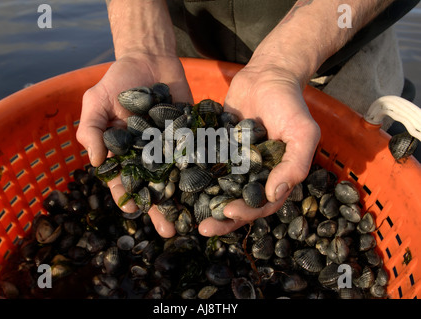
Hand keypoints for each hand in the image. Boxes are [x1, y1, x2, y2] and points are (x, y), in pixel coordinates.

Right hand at [76, 53, 191, 237]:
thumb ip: (92, 130)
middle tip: (170, 231)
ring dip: (184, 199)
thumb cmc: (118, 80)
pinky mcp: (191, 137)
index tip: (134, 212)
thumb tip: (97, 162)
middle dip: (160, 209)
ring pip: (177, 178)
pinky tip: (213, 189)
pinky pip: (197, 156)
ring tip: (193, 220)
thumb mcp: (97, 101)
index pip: (123, 180)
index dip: (128, 196)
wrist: (150, 59)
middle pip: (154, 187)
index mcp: (123, 153)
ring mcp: (171, 148)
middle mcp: (148, 156)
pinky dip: (204, 172)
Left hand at [198, 65, 320, 235]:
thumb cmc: (290, 104)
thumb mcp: (303, 132)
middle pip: (236, 204)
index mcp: (274, 177)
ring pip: (218, 190)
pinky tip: (176, 183)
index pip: (261, 204)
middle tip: (203, 228)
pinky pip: (204, 165)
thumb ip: (295, 164)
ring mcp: (233, 163)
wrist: (266, 75)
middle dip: (221, 218)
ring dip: (205, 203)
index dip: (245, 213)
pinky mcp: (216, 149)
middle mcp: (253, 174)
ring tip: (187, 214)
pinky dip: (192, 176)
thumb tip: (274, 193)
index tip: (227, 214)